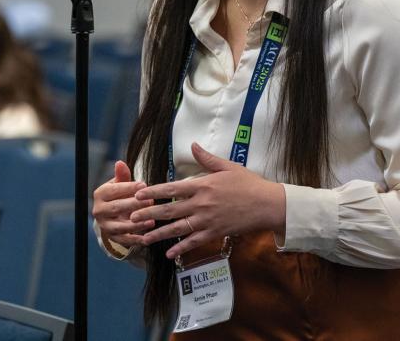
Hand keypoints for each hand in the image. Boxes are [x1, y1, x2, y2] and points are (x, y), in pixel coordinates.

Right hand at [92, 160, 154, 251]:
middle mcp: (99, 211)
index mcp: (100, 194)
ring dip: (136, 225)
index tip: (144, 185)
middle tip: (151, 202)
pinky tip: (147, 239)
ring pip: (120, 227)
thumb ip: (122, 175)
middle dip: (135, 205)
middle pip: (117, 208)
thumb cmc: (119, 195)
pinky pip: (124, 241)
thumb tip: (120, 163)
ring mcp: (105, 226)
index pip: (114, 190)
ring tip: (151, 221)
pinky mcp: (112, 238)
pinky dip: (135, 240)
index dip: (129, 188)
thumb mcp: (120, 183)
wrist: (112, 214)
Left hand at [130, 142, 284, 258]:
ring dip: (159, 234)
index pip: (172, 188)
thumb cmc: (249, 183)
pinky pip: (194, 242)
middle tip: (131, 217)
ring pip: (178, 228)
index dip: (153, 192)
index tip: (138, 194)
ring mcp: (207, 220)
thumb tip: (193, 145)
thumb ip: (207, 158)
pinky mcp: (215, 233)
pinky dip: (181, 249)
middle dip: (149, 214)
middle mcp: (201, 203)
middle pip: (170, 209)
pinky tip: (169, 254)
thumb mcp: (227, 166)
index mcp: (202, 185)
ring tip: (143, 238)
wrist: (267, 204)